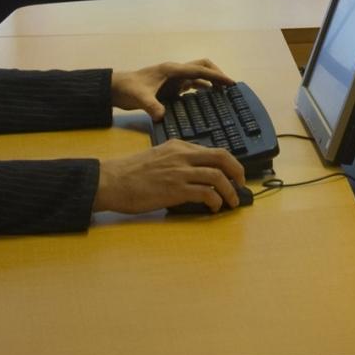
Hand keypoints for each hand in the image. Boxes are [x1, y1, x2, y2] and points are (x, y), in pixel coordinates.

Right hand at [92, 140, 247, 213]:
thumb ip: (177, 160)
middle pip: (221, 157)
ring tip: (232, 201)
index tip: (234, 173)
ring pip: (217, 176)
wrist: (113, 180)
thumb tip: (196, 174)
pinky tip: (214, 207)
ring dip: (230, 191)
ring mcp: (180, 172)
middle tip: (242, 184)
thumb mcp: (158, 157)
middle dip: (237, 171)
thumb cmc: (132, 173)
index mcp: (179, 146)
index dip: (229, 162)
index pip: (212, 149)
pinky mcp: (176, 189)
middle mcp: (182, 155)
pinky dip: (215, 200)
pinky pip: (205, 193)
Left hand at [110, 59, 233, 120]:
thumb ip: (151, 106)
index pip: (200, 70)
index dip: (216, 76)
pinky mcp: (171, 88)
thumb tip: (161, 116)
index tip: (231, 83)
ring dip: (211, 83)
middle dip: (217, 74)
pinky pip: (191, 86)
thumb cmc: (128, 88)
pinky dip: (201, 91)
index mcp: (172, 70)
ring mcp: (173, 79)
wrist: (115, 89)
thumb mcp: (140, 97)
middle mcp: (176, 72)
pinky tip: (207, 102)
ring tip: (223, 96)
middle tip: (229, 88)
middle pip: (202, 67)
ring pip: (198, 76)